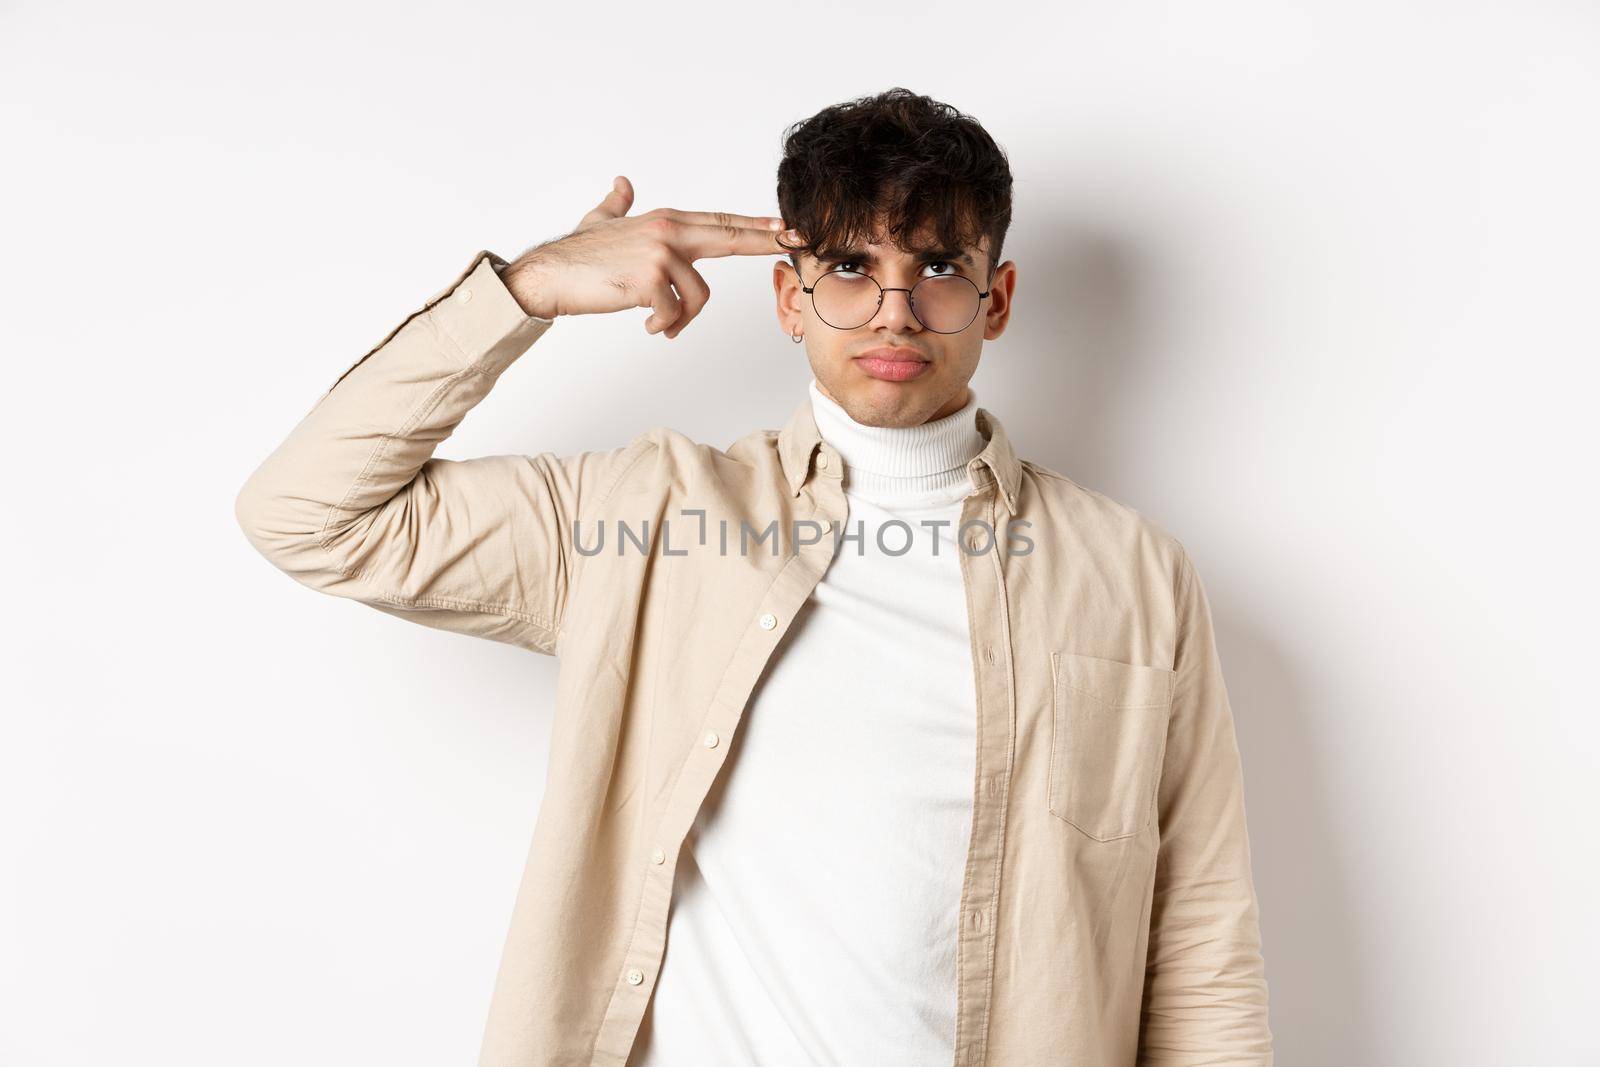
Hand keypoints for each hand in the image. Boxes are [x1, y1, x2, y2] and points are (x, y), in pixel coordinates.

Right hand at [501, 175, 790, 337]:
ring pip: (697, 297)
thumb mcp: (601, 221)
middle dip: (765, 240)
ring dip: (681, 319)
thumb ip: (618, 203)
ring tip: (661, 324)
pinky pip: (673, 314)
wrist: (547, 275)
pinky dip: (663, 327)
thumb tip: (622, 182)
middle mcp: (667, 231)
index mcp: (665, 220)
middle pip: (729, 236)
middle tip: (797, 241)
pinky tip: (647, 326)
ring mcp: (659, 254)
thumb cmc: (576, 255)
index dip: (754, 226)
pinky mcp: (649, 280)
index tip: (785, 226)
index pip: (719, 222)